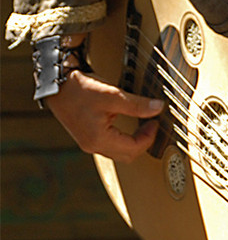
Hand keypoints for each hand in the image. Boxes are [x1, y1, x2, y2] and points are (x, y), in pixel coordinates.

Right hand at [45, 69, 163, 163]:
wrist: (56, 85)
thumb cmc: (80, 90)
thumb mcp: (112, 95)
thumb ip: (137, 104)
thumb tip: (158, 108)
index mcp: (99, 139)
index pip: (134, 148)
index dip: (149, 137)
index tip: (156, 122)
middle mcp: (93, 146)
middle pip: (127, 155)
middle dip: (143, 141)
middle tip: (151, 124)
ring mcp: (89, 143)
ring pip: (119, 152)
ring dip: (134, 141)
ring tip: (142, 123)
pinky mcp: (87, 137)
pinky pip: (110, 145)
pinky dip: (123, 139)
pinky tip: (128, 124)